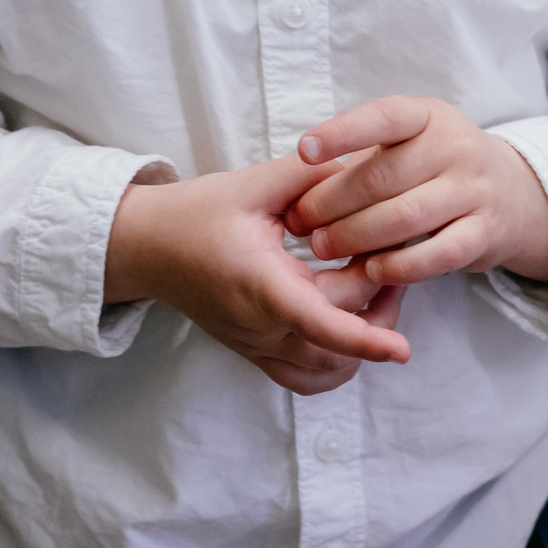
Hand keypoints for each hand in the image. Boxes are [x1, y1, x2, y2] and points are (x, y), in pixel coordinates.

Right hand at [104, 155, 410, 393]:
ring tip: (376, 295)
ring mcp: (257, 346)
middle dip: (376, 305)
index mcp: (260, 283)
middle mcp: (260, 325)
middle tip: (393, 261)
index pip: (317, 322)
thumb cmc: (194, 213)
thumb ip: (308, 176)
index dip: (362, 338)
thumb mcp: (251, 184)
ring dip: (360, 342)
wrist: (145, 246)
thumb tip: (362, 168)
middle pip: (335, 339)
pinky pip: (305, 379)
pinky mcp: (256, 353)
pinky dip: (335, 365)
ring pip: (325, 370)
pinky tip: (348, 329)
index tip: (402, 348)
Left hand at [286, 97, 547, 287]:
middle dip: (331, 202)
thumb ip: (366, 155)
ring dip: (355, 236)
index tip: (303, 150)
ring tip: (321, 247)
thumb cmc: (438, 165)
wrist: (514, 193)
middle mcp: (455, 148)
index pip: (382, 118)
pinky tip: (370, 269)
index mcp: (428, 116)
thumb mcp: (410, 141)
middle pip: (382, 176)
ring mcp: (474, 191)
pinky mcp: (485, 234)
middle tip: (298, 221)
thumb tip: (301, 185)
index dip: (341, 133)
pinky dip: (399, 265)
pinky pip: (437, 254)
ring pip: (404, 217)